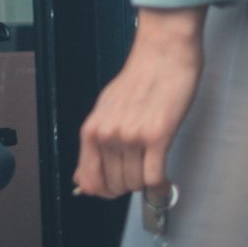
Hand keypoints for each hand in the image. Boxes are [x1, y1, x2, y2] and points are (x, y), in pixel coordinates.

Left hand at [75, 6, 204, 197]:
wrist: (163, 55)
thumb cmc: (138, 80)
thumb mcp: (105, 110)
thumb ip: (95, 143)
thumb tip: (84, 178)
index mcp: (92, 130)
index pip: (89, 180)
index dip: (103, 191)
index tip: (113, 190)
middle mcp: (108, 135)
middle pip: (114, 185)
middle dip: (127, 186)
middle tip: (138, 175)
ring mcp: (131, 137)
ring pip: (135, 183)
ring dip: (145, 184)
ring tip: (152, 169)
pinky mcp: (157, 136)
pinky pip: (154, 177)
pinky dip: (160, 185)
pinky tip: (164, 178)